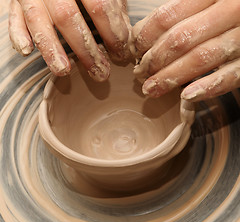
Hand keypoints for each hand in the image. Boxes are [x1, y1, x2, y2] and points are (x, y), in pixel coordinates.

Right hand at [8, 0, 131, 80]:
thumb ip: (114, 9)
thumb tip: (126, 38)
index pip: (100, 6)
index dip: (112, 32)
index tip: (120, 52)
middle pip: (68, 17)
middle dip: (86, 49)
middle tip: (100, 72)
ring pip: (38, 20)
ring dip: (52, 49)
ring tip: (64, 71)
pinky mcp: (16, 1)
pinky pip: (14, 18)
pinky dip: (17, 34)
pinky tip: (26, 50)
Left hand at [132, 0, 239, 101]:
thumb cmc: (229, 12)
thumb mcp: (208, 3)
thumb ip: (182, 14)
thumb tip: (143, 35)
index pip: (166, 17)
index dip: (145, 37)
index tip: (135, 52)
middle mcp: (229, 11)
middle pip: (179, 39)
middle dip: (154, 61)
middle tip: (140, 74)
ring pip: (199, 58)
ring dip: (170, 77)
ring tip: (151, 89)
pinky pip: (230, 75)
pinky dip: (207, 87)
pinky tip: (186, 96)